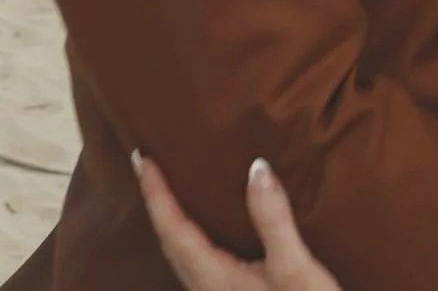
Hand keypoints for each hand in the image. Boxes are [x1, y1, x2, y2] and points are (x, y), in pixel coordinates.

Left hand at [134, 151, 340, 290]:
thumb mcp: (296, 267)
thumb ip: (273, 218)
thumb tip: (256, 167)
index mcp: (213, 277)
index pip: (173, 228)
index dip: (155, 193)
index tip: (141, 159)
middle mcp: (205, 289)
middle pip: (168, 243)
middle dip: (156, 204)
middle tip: (148, 168)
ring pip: (179, 256)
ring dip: (170, 222)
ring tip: (170, 194)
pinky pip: (195, 263)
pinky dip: (189, 239)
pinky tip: (205, 234)